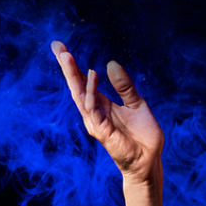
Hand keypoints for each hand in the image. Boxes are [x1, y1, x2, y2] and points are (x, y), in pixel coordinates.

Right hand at [52, 41, 163, 182]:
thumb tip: (111, 63)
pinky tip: (90, 78)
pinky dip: (91, 94)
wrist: (149, 160)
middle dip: (66, 67)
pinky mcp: (102, 131)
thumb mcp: (137, 103)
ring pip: (80, 96)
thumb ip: (125, 86)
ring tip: (67, 56)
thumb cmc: (142, 135)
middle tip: (57, 46)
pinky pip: (93, 110)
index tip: (61, 47)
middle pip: (77, 86)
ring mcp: (96, 122)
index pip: (84, 82)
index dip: (73, 65)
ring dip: (74, 76)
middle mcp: (95, 112)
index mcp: (103, 104)